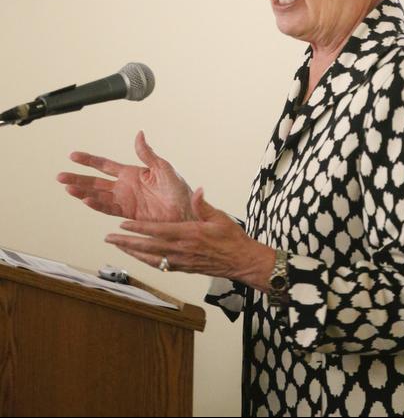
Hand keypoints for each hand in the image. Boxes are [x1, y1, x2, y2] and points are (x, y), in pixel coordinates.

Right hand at [57, 130, 193, 222]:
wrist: (186, 211)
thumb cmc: (179, 190)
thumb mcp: (163, 167)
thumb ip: (147, 153)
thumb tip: (139, 134)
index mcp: (133, 173)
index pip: (105, 165)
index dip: (89, 160)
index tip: (73, 156)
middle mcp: (125, 187)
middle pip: (95, 182)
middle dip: (78, 179)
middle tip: (60, 176)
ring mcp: (125, 200)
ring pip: (98, 195)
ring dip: (83, 192)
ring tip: (68, 188)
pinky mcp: (128, 213)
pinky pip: (109, 208)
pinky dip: (97, 205)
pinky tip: (86, 200)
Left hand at [105, 188, 274, 287]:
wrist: (242, 261)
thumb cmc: (233, 239)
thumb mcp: (220, 218)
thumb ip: (204, 205)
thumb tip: (197, 190)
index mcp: (189, 233)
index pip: (157, 230)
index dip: (138, 227)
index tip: (122, 223)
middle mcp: (182, 249)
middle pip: (147, 246)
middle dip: (126, 241)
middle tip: (108, 237)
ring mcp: (181, 261)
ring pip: (150, 257)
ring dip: (131, 252)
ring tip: (116, 246)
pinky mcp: (183, 268)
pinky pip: (159, 265)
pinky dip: (145, 260)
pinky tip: (137, 257)